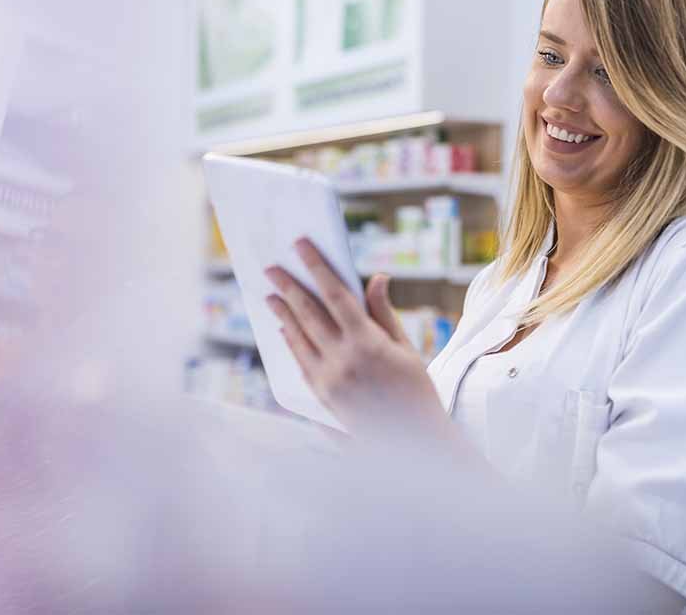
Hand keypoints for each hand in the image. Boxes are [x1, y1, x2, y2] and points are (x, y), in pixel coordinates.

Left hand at [265, 239, 451, 438]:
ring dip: (282, 313)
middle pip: (308, 313)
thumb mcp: (404, 346)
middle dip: (288, 286)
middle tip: (272, 267)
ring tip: (270, 295)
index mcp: (368, 342)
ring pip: (298, 337)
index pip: (335, 294)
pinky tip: (284, 328)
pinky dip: (290, 341)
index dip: (316, 267)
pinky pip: (300, 361)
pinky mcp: (321, 396)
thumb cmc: (415, 389)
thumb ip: (382, 312)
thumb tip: (376, 278)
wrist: (412, 440)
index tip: (301, 246)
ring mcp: (328, 379)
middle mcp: (343, 359)